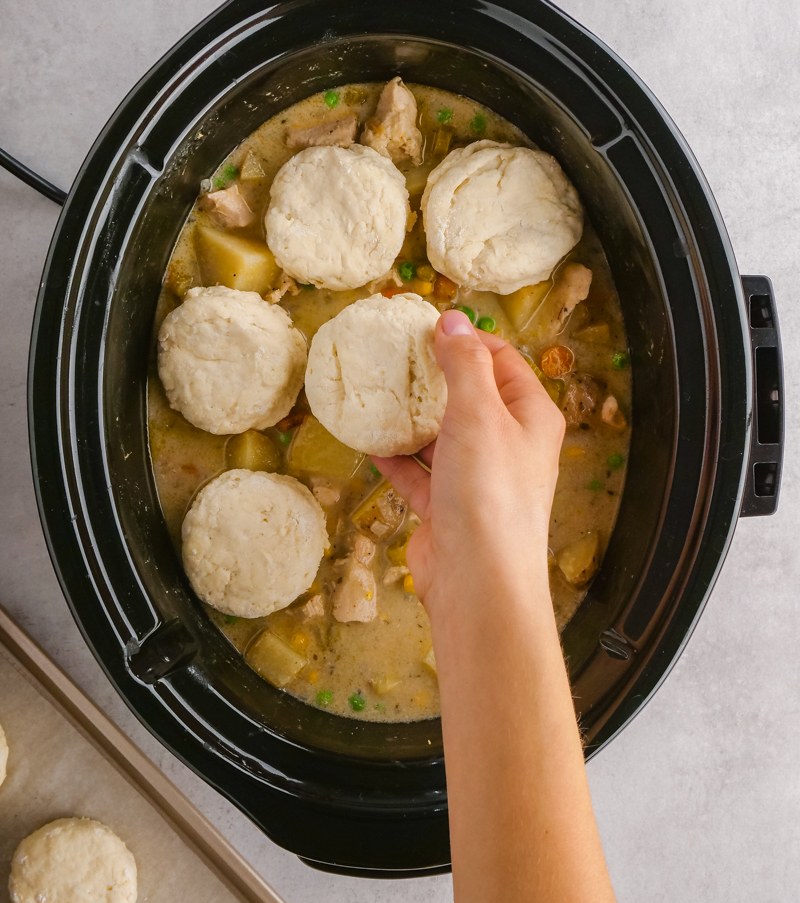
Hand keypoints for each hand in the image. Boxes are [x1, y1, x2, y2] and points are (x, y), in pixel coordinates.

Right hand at [374, 309, 564, 619]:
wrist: (478, 582)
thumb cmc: (489, 493)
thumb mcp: (478, 413)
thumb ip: (464, 363)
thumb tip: (453, 320)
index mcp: (531, 417)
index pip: (504, 361)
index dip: (468, 339)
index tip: (425, 326)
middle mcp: (510, 446)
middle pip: (471, 397)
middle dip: (434, 377)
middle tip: (395, 355)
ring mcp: (478, 479)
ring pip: (442, 436)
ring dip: (412, 418)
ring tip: (376, 392)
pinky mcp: (448, 508)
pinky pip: (419, 473)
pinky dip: (397, 458)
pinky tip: (369, 442)